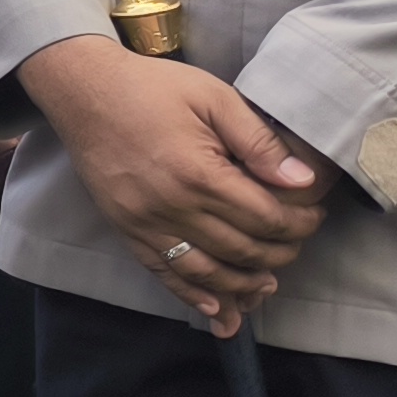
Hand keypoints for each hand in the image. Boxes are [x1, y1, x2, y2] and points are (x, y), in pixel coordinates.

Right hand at [21, 34, 321, 332]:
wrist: (82, 90)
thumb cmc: (152, 88)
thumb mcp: (214, 97)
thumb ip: (258, 141)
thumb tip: (303, 182)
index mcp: (199, 173)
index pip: (265, 218)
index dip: (299, 223)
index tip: (314, 216)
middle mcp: (172, 207)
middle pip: (242, 250)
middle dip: (280, 253)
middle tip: (296, 242)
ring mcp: (145, 224)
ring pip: (206, 273)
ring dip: (243, 285)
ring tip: (268, 283)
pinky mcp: (126, 230)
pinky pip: (163, 273)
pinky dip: (192, 296)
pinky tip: (216, 308)